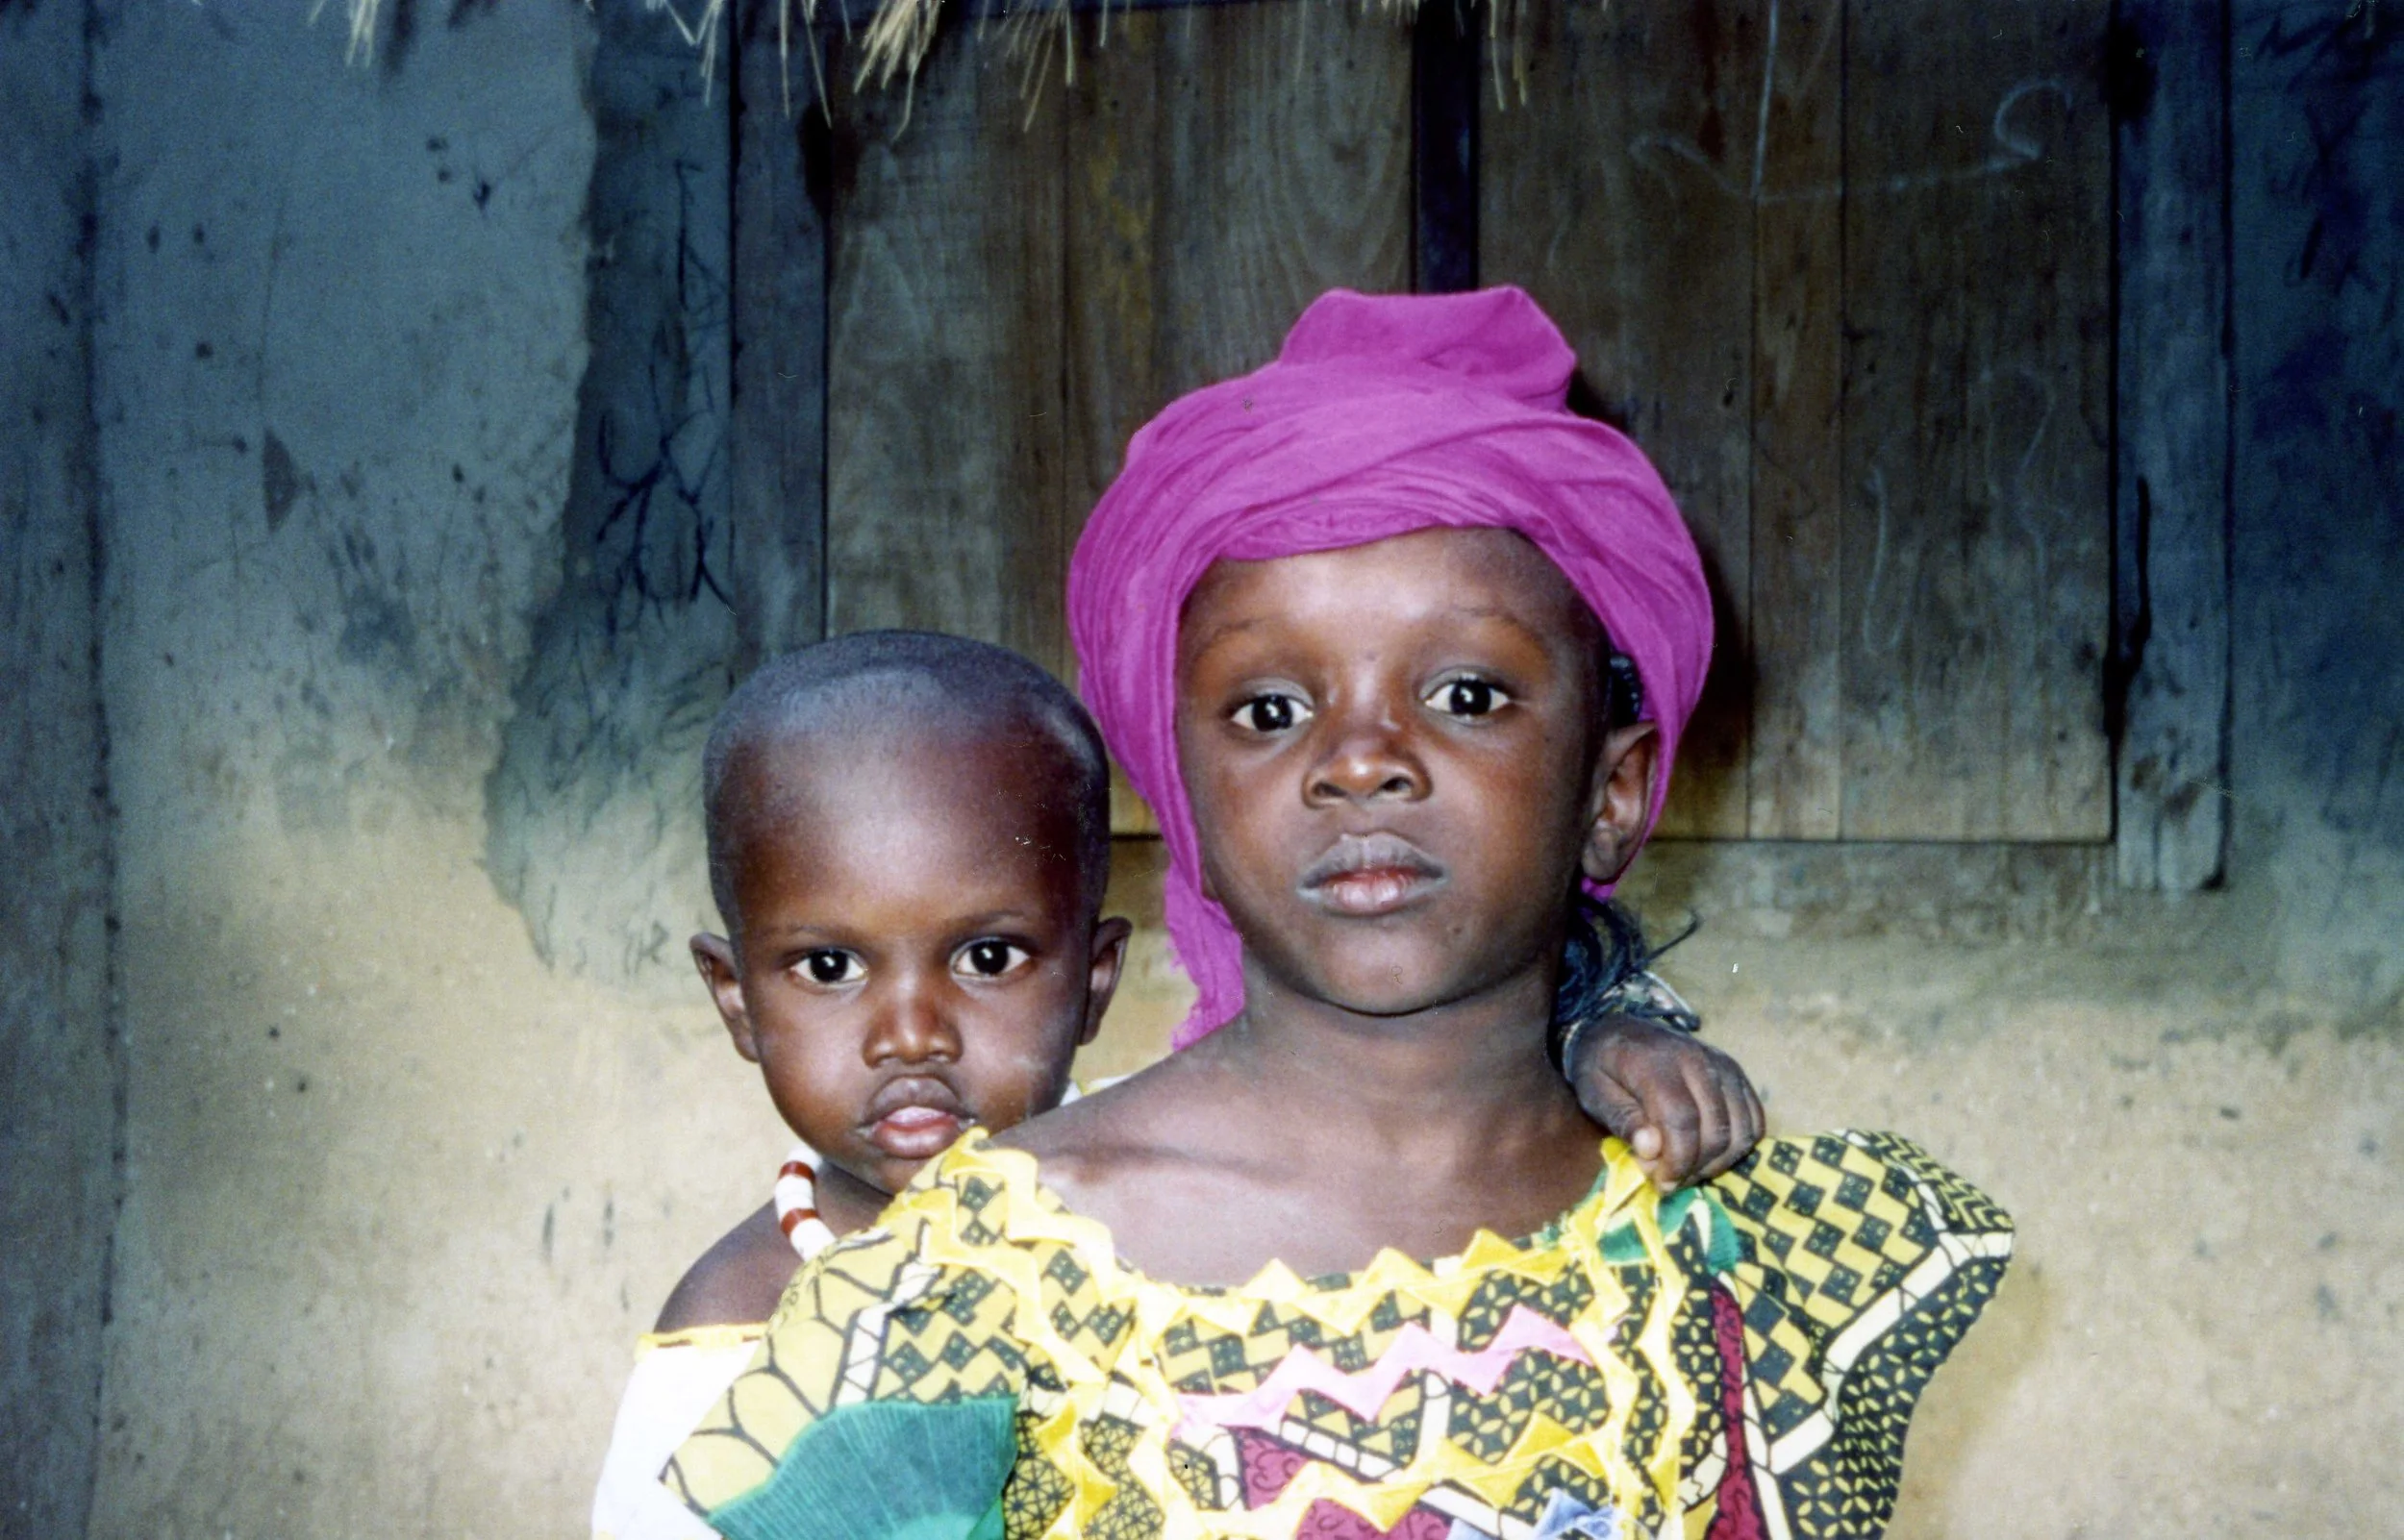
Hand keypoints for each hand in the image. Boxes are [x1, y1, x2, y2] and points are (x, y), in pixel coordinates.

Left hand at [1566, 1014, 1763, 1191]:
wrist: (1617, 1031)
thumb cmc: (1600, 1067)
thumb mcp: (1594, 1093)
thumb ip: (1623, 1120)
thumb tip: (1652, 1150)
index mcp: (1656, 1063)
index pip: (1682, 1121)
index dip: (1677, 1160)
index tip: (1661, 1182)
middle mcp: (1697, 1060)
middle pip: (1716, 1130)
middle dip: (1695, 1167)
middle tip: (1669, 1179)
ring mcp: (1722, 1065)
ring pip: (1742, 1128)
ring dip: (1718, 1161)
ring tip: (1688, 1169)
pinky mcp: (1735, 1073)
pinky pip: (1755, 1119)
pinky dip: (1738, 1145)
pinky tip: (1710, 1154)